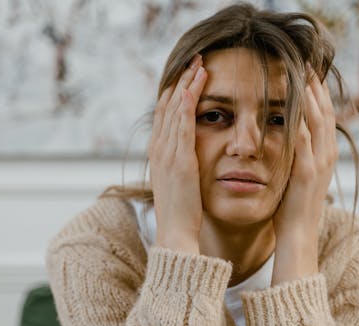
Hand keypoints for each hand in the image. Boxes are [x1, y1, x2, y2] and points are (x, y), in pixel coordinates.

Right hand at [148, 54, 207, 252]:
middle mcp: (159, 148)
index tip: (188, 74)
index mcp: (159, 152)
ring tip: (199, 64)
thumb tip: (187, 153)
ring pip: (175, 110)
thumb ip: (179, 163)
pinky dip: (187, 105)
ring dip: (187, 85)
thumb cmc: (180, 211)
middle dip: (182, 80)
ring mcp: (167, 153)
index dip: (176, 91)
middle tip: (195, 59)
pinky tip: (194, 87)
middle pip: (168, 105)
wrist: (174, 233)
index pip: (166, 113)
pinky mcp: (179, 160)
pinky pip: (182, 126)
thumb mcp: (177, 182)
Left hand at [271, 65, 337, 283]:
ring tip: (303, 74)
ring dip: (310, 96)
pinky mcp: (307, 172)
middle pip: (325, 113)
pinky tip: (293, 103)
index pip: (324, 117)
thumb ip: (298, 156)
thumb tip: (288, 139)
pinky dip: (300, 120)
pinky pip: (304, 140)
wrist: (297, 236)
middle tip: (307, 64)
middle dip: (316, 88)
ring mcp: (319, 163)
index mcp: (324, 155)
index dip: (318, 94)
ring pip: (318, 122)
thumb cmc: (293, 208)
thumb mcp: (298, 177)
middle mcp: (326, 155)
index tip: (309, 74)